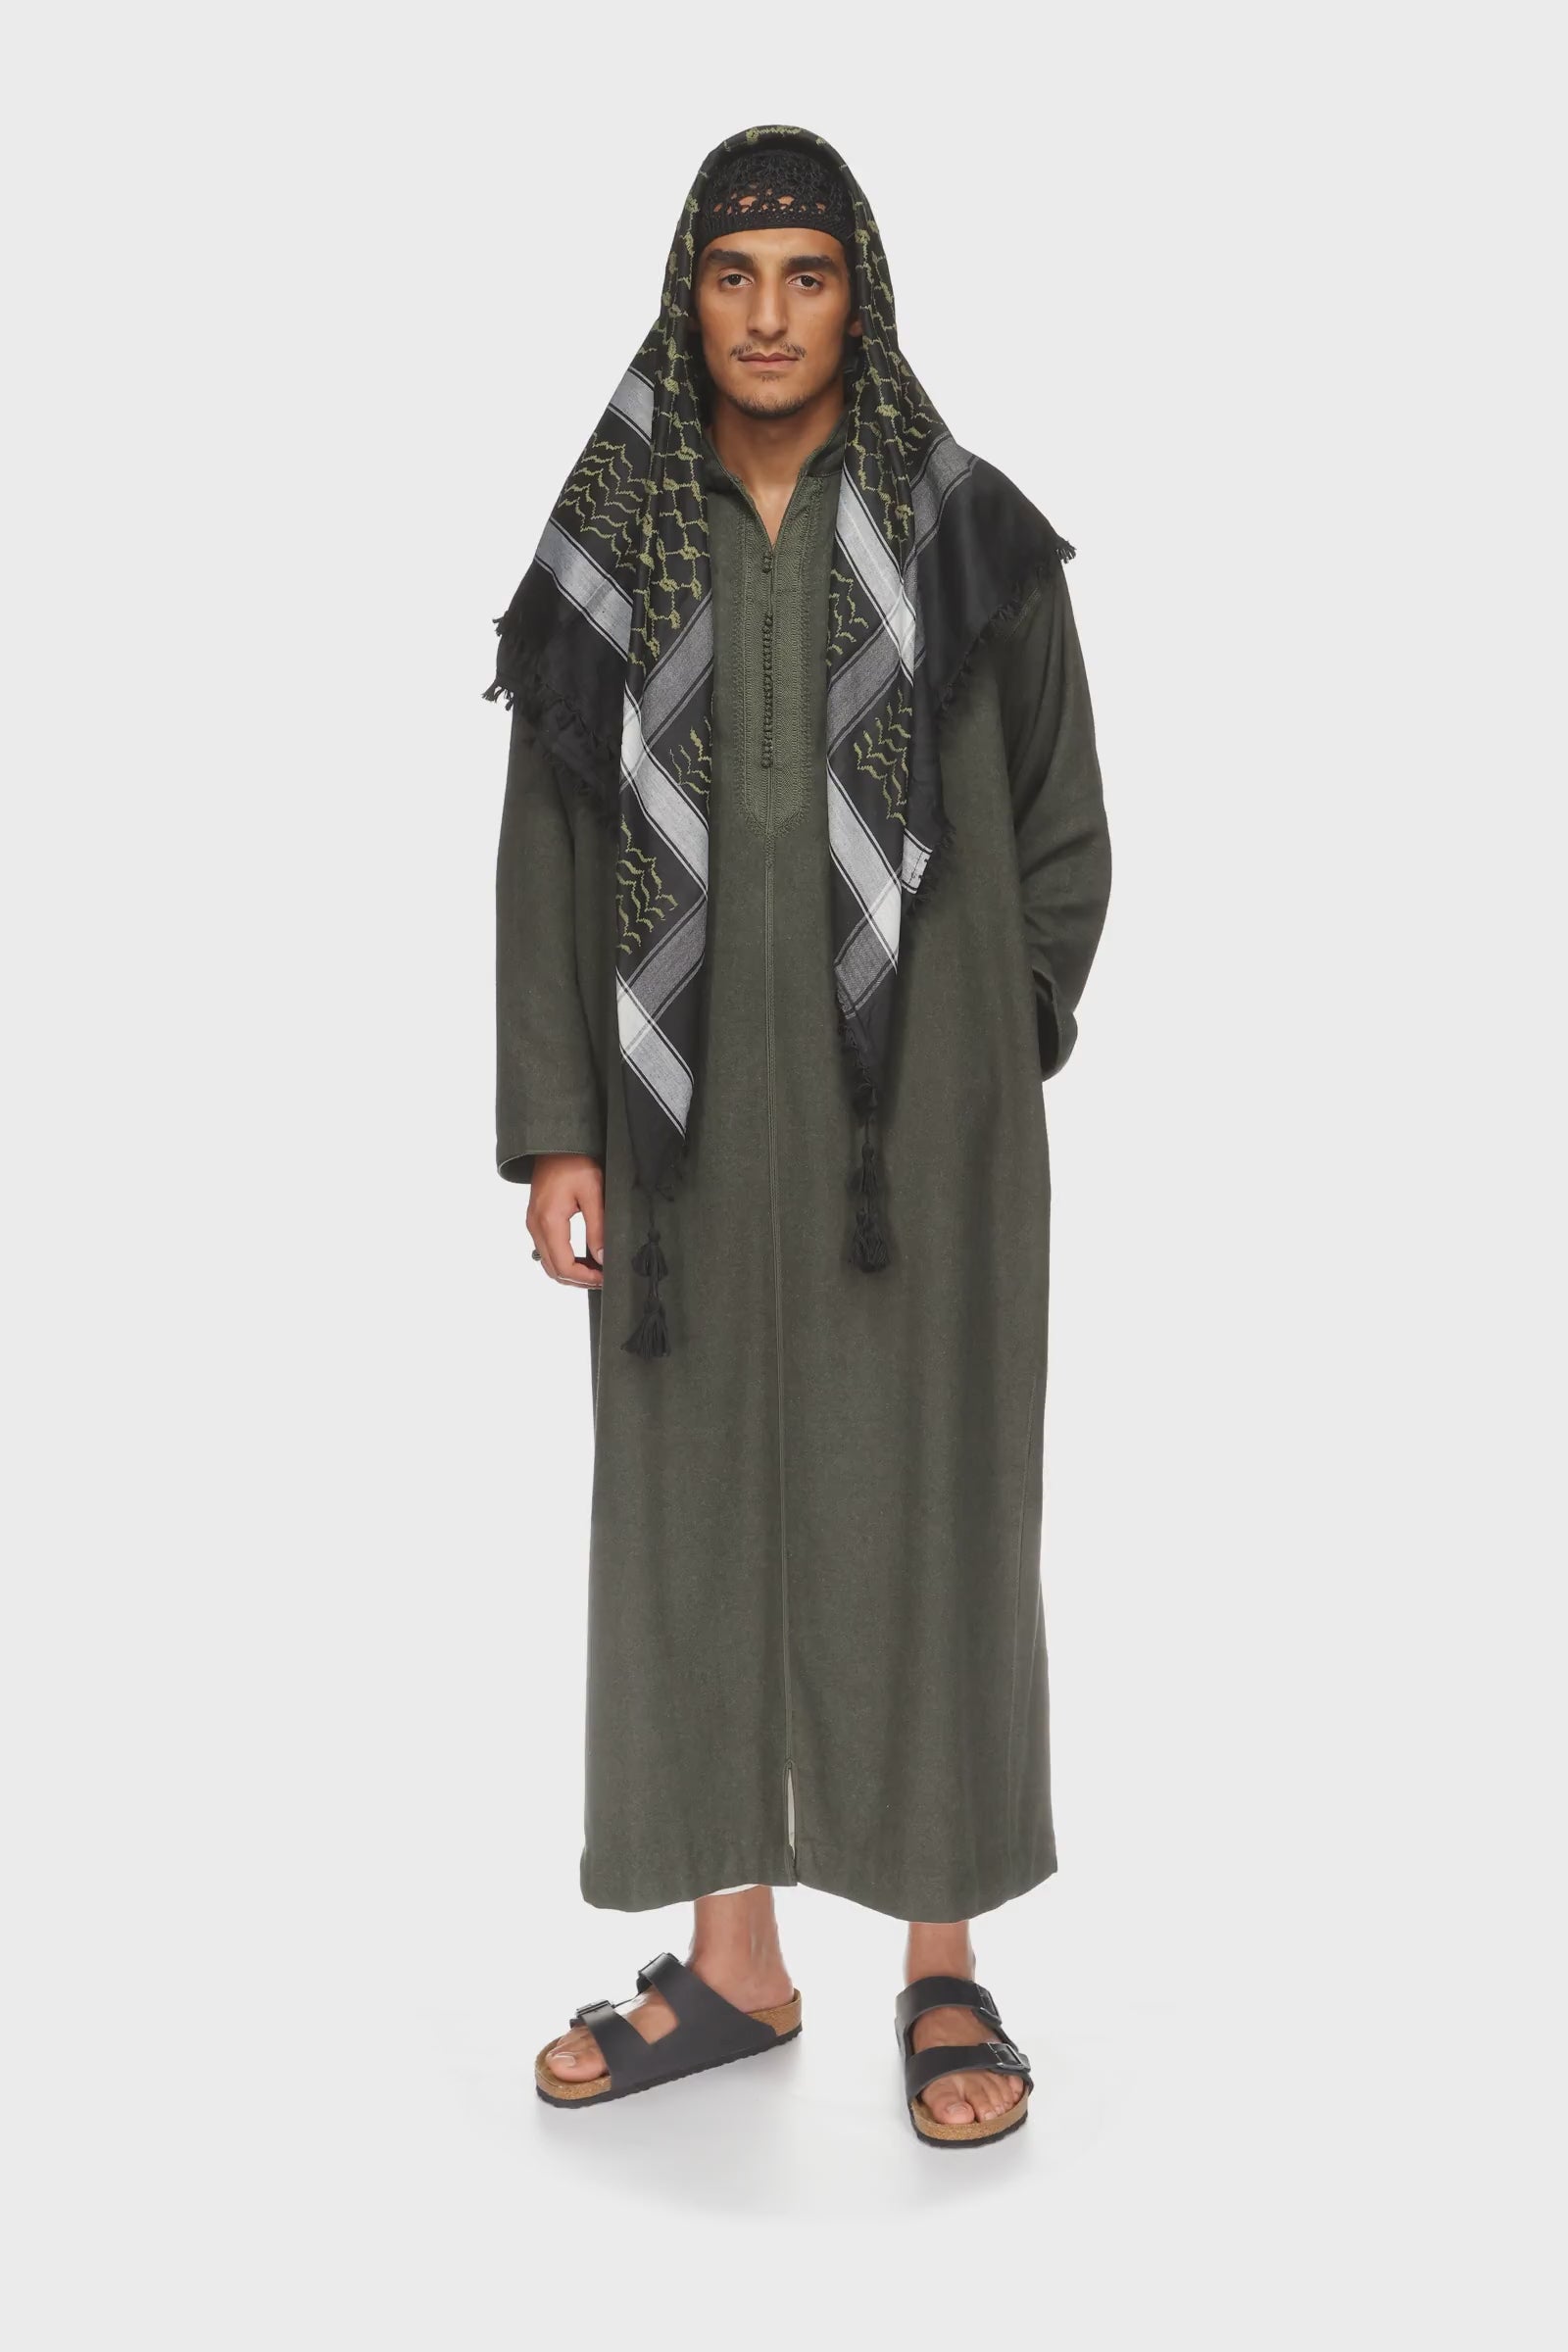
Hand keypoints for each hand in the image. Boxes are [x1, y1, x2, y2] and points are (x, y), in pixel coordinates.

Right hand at [526, 1154, 604, 1287]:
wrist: (554, 1145)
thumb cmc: (573, 1162)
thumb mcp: (593, 1192)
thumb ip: (598, 1227)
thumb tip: (602, 1257)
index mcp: (549, 1221)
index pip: (564, 1266)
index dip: (585, 1278)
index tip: (604, 1277)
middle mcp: (536, 1226)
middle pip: (553, 1270)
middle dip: (578, 1280)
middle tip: (602, 1278)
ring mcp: (533, 1224)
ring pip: (548, 1263)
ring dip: (570, 1272)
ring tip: (595, 1271)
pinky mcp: (536, 1220)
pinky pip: (546, 1250)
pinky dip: (562, 1261)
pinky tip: (582, 1258)